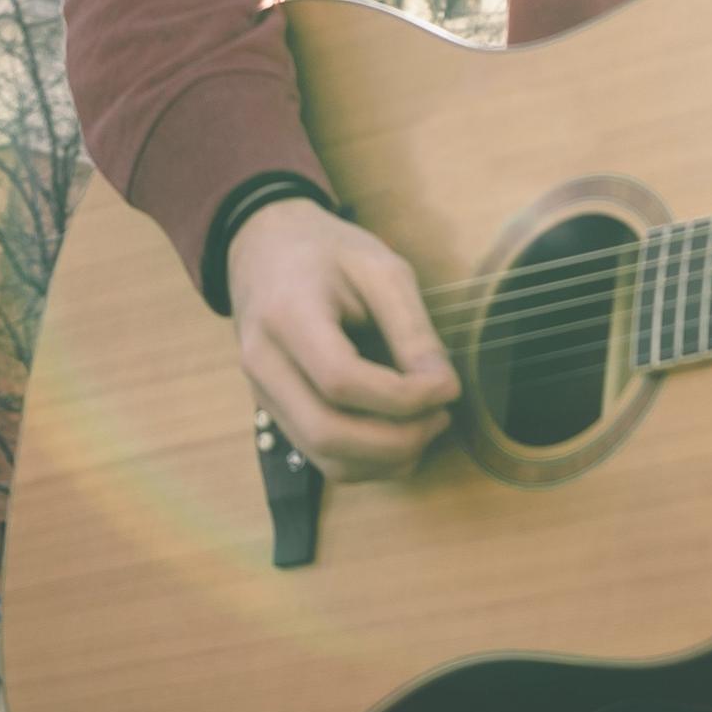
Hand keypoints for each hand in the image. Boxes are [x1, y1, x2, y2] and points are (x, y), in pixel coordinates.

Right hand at [225, 197, 459, 479]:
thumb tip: (444, 389)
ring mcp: (262, 393)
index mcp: (287, 315)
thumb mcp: (382, 270)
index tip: (449, 387)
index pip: (341, 379)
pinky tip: (402, 435)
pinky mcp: (275, 412)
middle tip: (443, 416)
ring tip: (429, 426)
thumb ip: (412, 330)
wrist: (268, 249)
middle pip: (327, 433)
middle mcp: (264, 363)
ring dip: (386, 459)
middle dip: (397, 440)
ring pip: (325, 458)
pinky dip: (369, 462)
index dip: (402, 397)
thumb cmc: (329, 253)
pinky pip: (321, 458)